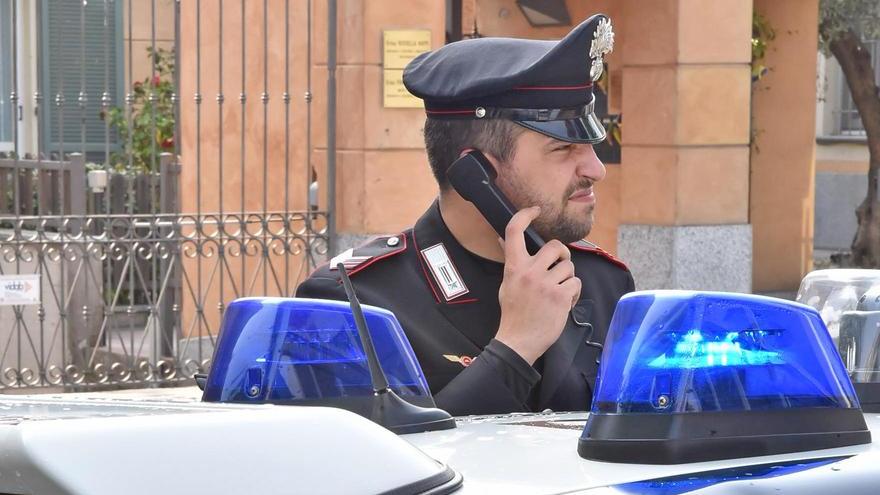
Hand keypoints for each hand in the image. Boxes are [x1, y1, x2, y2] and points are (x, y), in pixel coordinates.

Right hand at [495, 206, 580, 364]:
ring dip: (567, 277)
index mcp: (514, 267)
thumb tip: (503, 239)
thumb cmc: (513, 312)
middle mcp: (530, 272)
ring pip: (569, 267)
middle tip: (559, 265)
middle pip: (555, 246)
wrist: (519, 340)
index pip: (515, 231)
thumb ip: (511, 261)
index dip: (525, 214)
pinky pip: (576, 283)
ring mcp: (546, 284)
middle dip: (562, 254)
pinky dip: (573, 292)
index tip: (535, 210)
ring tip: (559, 290)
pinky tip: (564, 302)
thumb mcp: (507, 283)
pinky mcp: (561, 297)